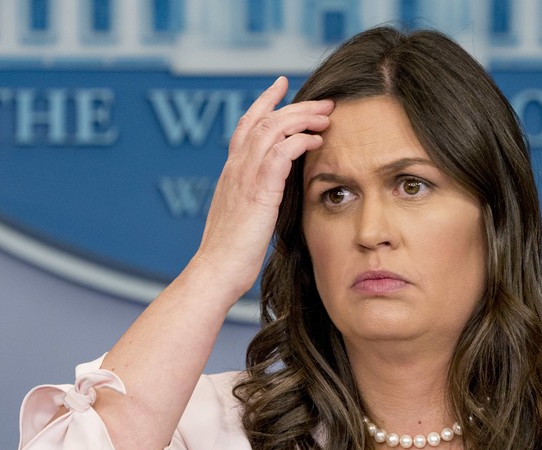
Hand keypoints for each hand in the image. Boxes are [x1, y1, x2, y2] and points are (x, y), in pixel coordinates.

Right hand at [194, 76, 332, 301]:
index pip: (246, 125)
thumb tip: (270, 197)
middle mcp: (235, 168)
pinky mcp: (258, 192)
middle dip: (295, 106)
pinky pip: (280, 153)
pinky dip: (299, 141)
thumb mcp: (243, 217)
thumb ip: (255, 198)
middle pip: (263, 120)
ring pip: (272, 129)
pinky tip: (316, 141)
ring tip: (326, 117)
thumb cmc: (230, 254)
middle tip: (322, 101)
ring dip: (302, 118)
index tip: (282, 86)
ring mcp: (244, 178)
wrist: (215, 271)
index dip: (264, 102)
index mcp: (232, 173)